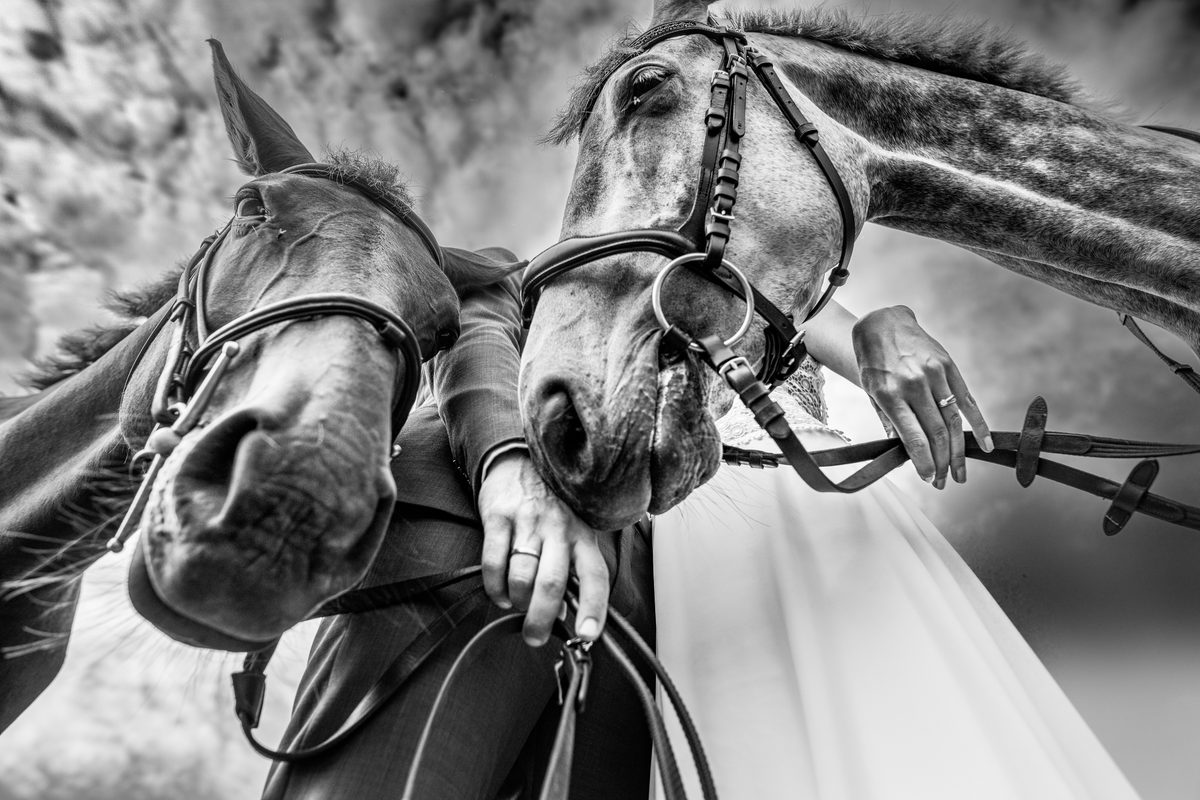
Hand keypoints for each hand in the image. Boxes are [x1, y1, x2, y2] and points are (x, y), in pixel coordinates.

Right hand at [477, 450, 608, 646]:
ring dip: (516, 602)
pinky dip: (495, 587)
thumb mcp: (573, 531)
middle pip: (552, 584)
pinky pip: (494, 562)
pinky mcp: (499, 517)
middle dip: (541, 619)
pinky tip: (500, 594)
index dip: (594, 608)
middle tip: (534, 637)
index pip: (595, 576)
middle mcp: (559, 529)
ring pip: (522, 577)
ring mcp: (528, 522)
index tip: (586, 635)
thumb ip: (573, 569)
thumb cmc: (552, 506)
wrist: (518, 461)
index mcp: (583, 535)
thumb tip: (567, 614)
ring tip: (515, 606)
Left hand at [851, 306, 992, 487]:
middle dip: (941, 463)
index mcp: (890, 393)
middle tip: (944, 482)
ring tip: (959, 473)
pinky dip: (978, 424)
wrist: (882, 323)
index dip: (924, 462)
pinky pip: (967, 399)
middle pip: (935, 433)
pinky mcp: (949, 366)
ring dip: (957, 451)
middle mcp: (914, 384)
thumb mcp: (871, 392)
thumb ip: (889, 421)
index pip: (913, 437)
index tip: (929, 479)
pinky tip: (984, 445)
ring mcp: (934, 374)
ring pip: (952, 421)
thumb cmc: (873, 361)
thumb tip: (904, 453)